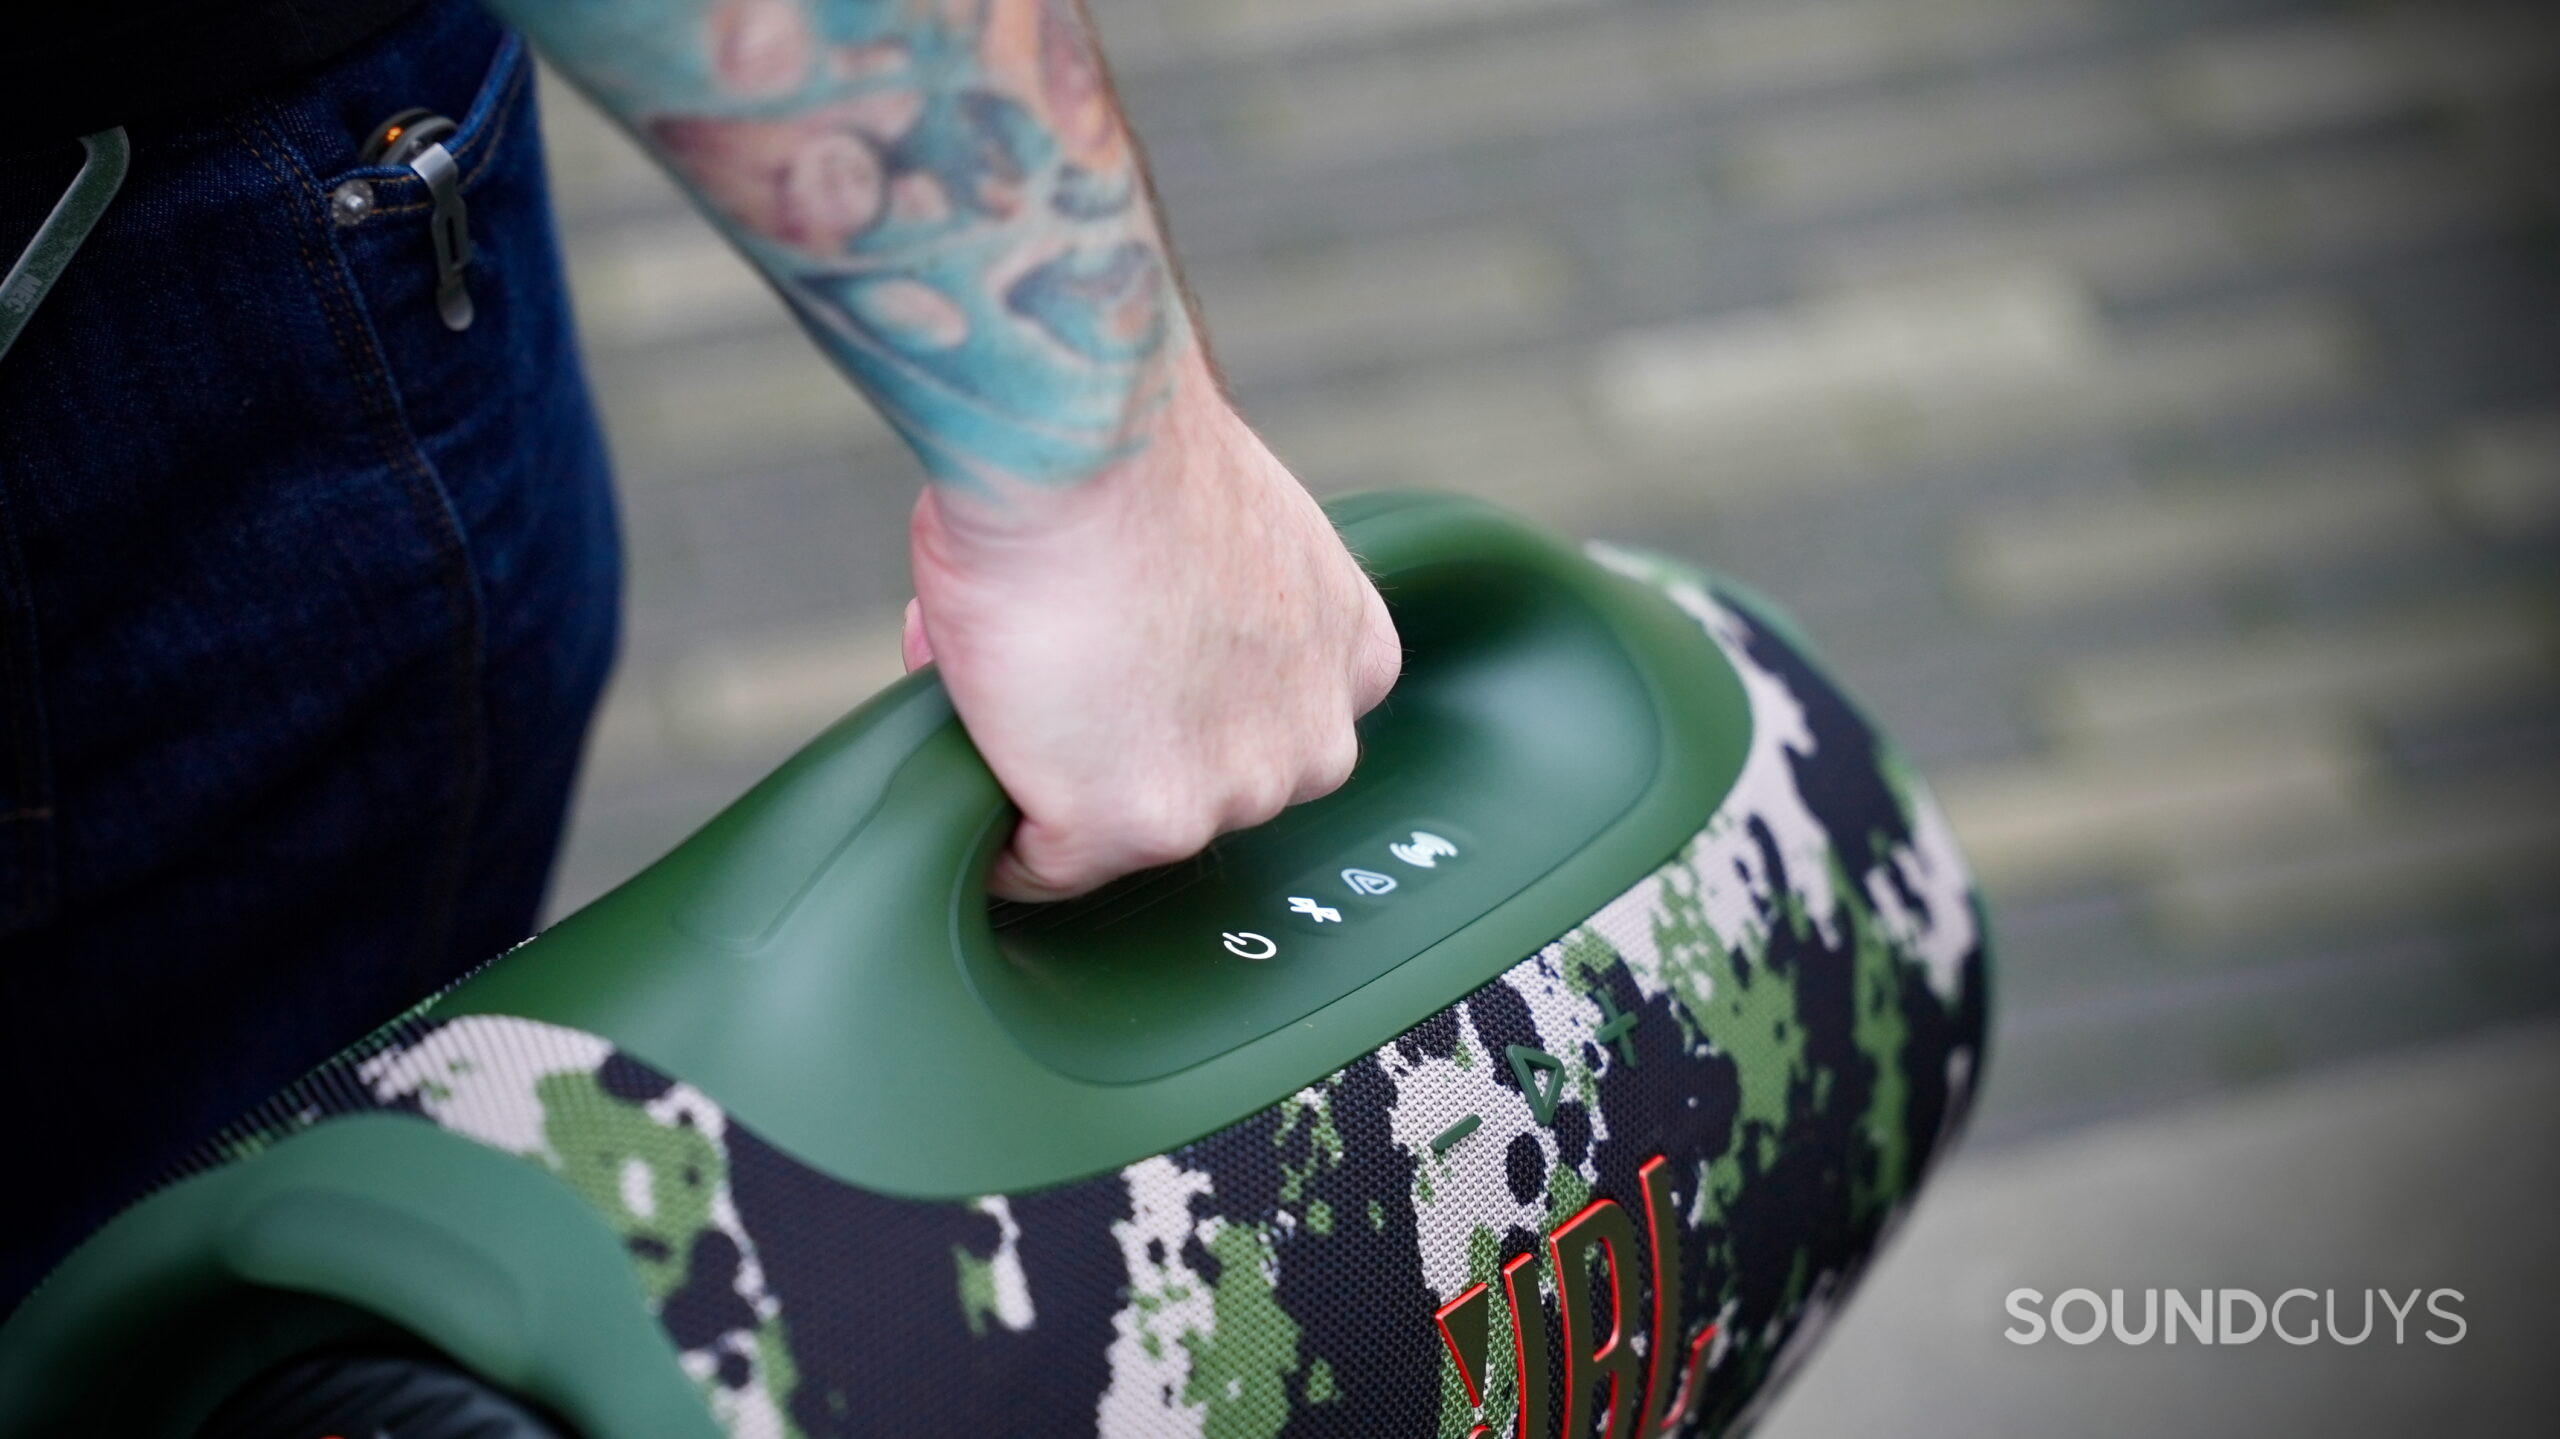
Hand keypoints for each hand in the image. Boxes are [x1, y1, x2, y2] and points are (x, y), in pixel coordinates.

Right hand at [899, 356, 1401, 902]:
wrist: (1083, 444)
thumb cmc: (1125, 455)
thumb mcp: (1217, 543)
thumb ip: (1191, 620)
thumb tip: (1098, 658)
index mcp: (1351, 656)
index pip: (1257, 724)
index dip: (1169, 700)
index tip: (1114, 671)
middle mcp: (1315, 741)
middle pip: (1195, 784)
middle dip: (1112, 742)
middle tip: (1043, 668)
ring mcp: (1234, 794)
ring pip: (1118, 827)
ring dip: (1048, 778)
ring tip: (999, 686)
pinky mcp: (1141, 825)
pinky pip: (1044, 864)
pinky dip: (995, 827)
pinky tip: (970, 759)